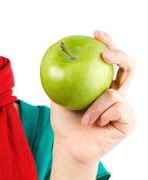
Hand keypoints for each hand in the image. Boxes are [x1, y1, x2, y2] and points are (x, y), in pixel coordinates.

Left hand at [50, 31, 135, 167]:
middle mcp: (118, 94)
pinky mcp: (129, 120)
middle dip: (119, 55)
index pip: (111, 61)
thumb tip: (51, 55)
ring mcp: (125, 107)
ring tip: (85, 119)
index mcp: (103, 87)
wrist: (69, 146)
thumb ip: (60, 78)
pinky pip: (117, 107)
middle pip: (129, 67)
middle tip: (103, 53)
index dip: (108, 43)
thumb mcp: (58, 96)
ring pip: (115, 93)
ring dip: (95, 106)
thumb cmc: (64, 123)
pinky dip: (101, 115)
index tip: (95, 33)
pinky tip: (95, 124)